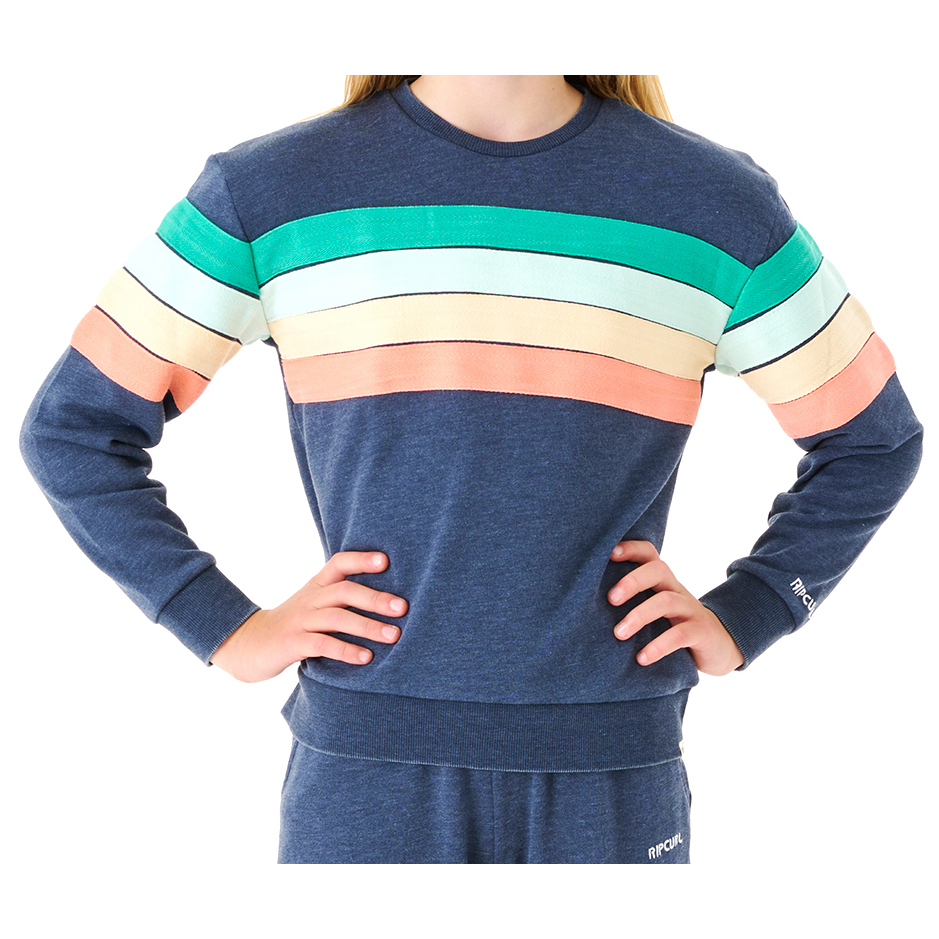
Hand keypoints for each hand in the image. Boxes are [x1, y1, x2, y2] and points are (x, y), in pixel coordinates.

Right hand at [210, 551, 406, 682]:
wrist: (247, 644)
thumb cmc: (293, 625)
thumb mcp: (314, 604)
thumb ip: (341, 599)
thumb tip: (388, 601)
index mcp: (316, 585)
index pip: (339, 563)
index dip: (361, 559)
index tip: (386, 561)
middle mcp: (310, 598)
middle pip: (345, 591)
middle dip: (376, 599)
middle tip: (403, 608)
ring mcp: (300, 620)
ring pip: (337, 617)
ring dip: (368, 626)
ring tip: (394, 635)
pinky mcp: (292, 643)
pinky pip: (322, 644)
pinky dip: (346, 650)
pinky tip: (366, 657)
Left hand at [607, 540, 743, 675]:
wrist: (720, 646)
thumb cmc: (675, 624)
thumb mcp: (656, 608)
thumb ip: (633, 601)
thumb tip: (585, 602)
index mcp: (663, 581)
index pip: (649, 553)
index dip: (631, 548)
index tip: (608, 554)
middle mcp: (677, 589)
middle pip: (658, 570)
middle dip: (632, 581)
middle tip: (610, 599)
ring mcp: (691, 609)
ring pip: (666, 601)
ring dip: (639, 616)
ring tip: (619, 634)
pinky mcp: (701, 632)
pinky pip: (680, 634)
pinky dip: (658, 646)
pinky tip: (641, 658)